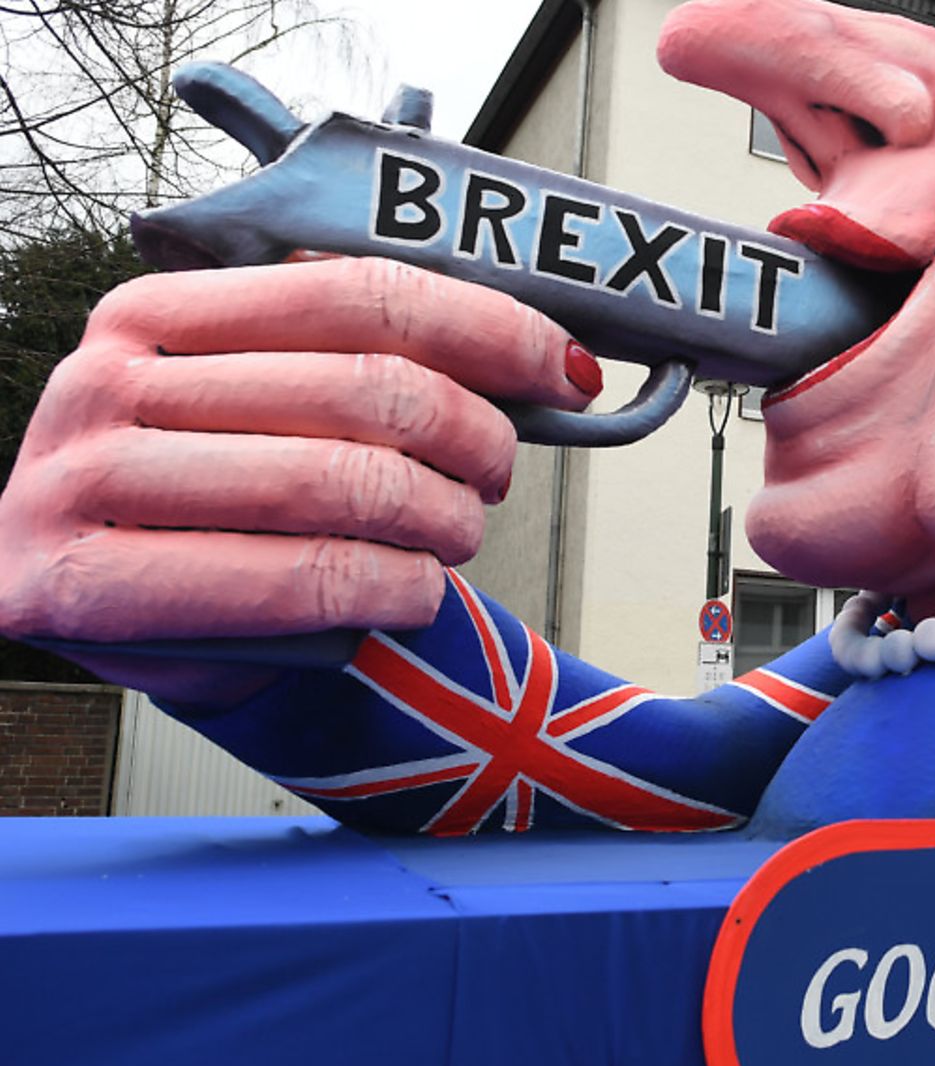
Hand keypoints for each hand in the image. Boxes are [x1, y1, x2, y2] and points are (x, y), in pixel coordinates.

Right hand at [0, 259, 596, 705]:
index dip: (488, 328)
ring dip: (444, 521)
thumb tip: (534, 350)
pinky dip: (398, 589)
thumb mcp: (260, 405)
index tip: (564, 371)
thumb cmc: (214, 504)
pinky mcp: (86, 588)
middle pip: (365, 389)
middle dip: (475, 438)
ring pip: (345, 485)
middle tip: (495, 475)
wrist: (106, 616)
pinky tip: (414, 591)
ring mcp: (83, 483)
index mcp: (156, 314)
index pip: (354, 291)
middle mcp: (106, 384)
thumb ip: (354, 360)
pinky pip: (304, 579)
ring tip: (452, 538)